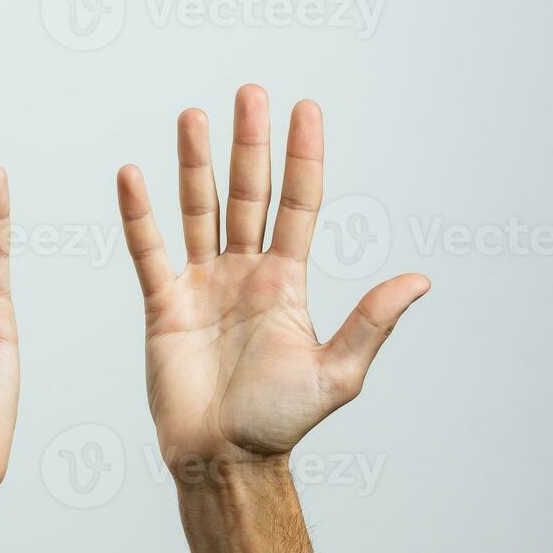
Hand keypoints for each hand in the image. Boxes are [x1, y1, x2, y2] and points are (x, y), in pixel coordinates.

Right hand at [116, 85, 427, 470]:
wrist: (223, 459)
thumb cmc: (280, 422)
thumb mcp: (339, 374)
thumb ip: (371, 322)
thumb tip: (420, 280)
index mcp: (287, 282)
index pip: (298, 204)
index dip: (302, 157)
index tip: (305, 108)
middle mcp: (245, 272)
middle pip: (248, 193)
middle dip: (249, 143)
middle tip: (249, 93)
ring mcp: (203, 284)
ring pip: (199, 209)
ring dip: (196, 163)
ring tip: (193, 115)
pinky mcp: (164, 304)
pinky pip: (149, 251)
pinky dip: (139, 215)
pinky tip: (133, 175)